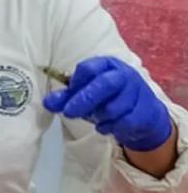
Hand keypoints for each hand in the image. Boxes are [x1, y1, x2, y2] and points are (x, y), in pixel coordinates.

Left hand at [44, 57, 173, 151]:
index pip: (88, 69)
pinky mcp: (145, 113)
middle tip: (68, 112)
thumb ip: (66, 97)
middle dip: (84, 99)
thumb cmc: (108, 99)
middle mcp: (124, 75)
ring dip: (98, 116)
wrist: (143, 113)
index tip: (67, 95)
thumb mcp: (85, 94)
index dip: (75, 83)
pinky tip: (106, 126)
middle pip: (104, 84)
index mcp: (107, 65)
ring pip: (112, 108)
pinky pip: (122, 123)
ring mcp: (137, 93)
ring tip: (96, 117)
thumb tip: (47, 102)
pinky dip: (109, 127)